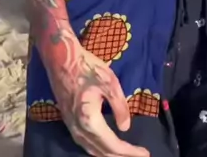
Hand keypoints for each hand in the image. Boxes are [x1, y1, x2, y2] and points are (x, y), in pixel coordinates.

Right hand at [46, 41, 148, 156]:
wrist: (61, 60)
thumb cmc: (88, 68)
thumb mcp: (110, 83)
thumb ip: (119, 106)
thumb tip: (126, 128)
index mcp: (90, 121)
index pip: (112, 145)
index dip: (129, 152)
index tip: (145, 154)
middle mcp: (79, 130)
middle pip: (102, 151)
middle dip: (121, 156)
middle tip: (140, 156)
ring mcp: (71, 127)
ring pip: (92, 150)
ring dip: (109, 155)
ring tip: (125, 155)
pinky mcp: (69, 122)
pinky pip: (85, 144)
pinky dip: (98, 149)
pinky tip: (106, 146)